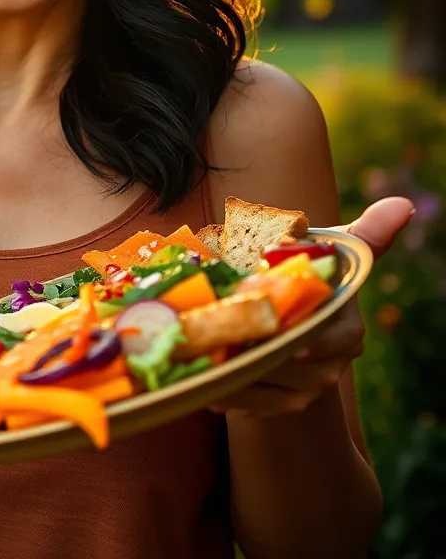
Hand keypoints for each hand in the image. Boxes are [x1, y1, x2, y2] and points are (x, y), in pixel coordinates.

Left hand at [210, 195, 413, 417]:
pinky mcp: (283, 399)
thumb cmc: (312, 271)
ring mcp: (309, 384)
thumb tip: (403, 205)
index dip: (319, 342)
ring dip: (242, 379)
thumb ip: (367, 233)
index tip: (293, 342)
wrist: (295, 309)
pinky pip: (260, 406)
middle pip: (300, 367)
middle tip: (229, 346)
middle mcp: (332, 360)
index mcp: (346, 324)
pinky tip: (210, 392)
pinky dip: (235, 399)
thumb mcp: (336, 250)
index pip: (340, 338)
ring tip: (209, 366)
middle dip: (264, 356)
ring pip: (277, 390)